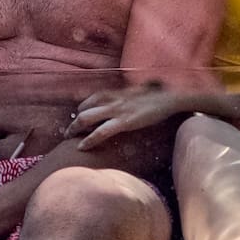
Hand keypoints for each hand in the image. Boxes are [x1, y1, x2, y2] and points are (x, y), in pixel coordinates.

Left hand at [70, 86, 188, 149]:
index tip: (78, 117)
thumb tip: (132, 98)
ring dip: (75, 129)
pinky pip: (101, 132)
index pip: (92, 99)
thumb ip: (131, 95)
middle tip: (68, 132)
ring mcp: (117, 110)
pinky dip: (89, 140)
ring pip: (87, 119)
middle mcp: (113, 100)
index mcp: (117, 92)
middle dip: (74, 121)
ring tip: (69, 138)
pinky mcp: (124, 122)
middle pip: (84, 109)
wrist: (171, 98)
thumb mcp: (141, 92)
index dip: (82, 109)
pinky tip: (82, 147)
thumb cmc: (159, 96)